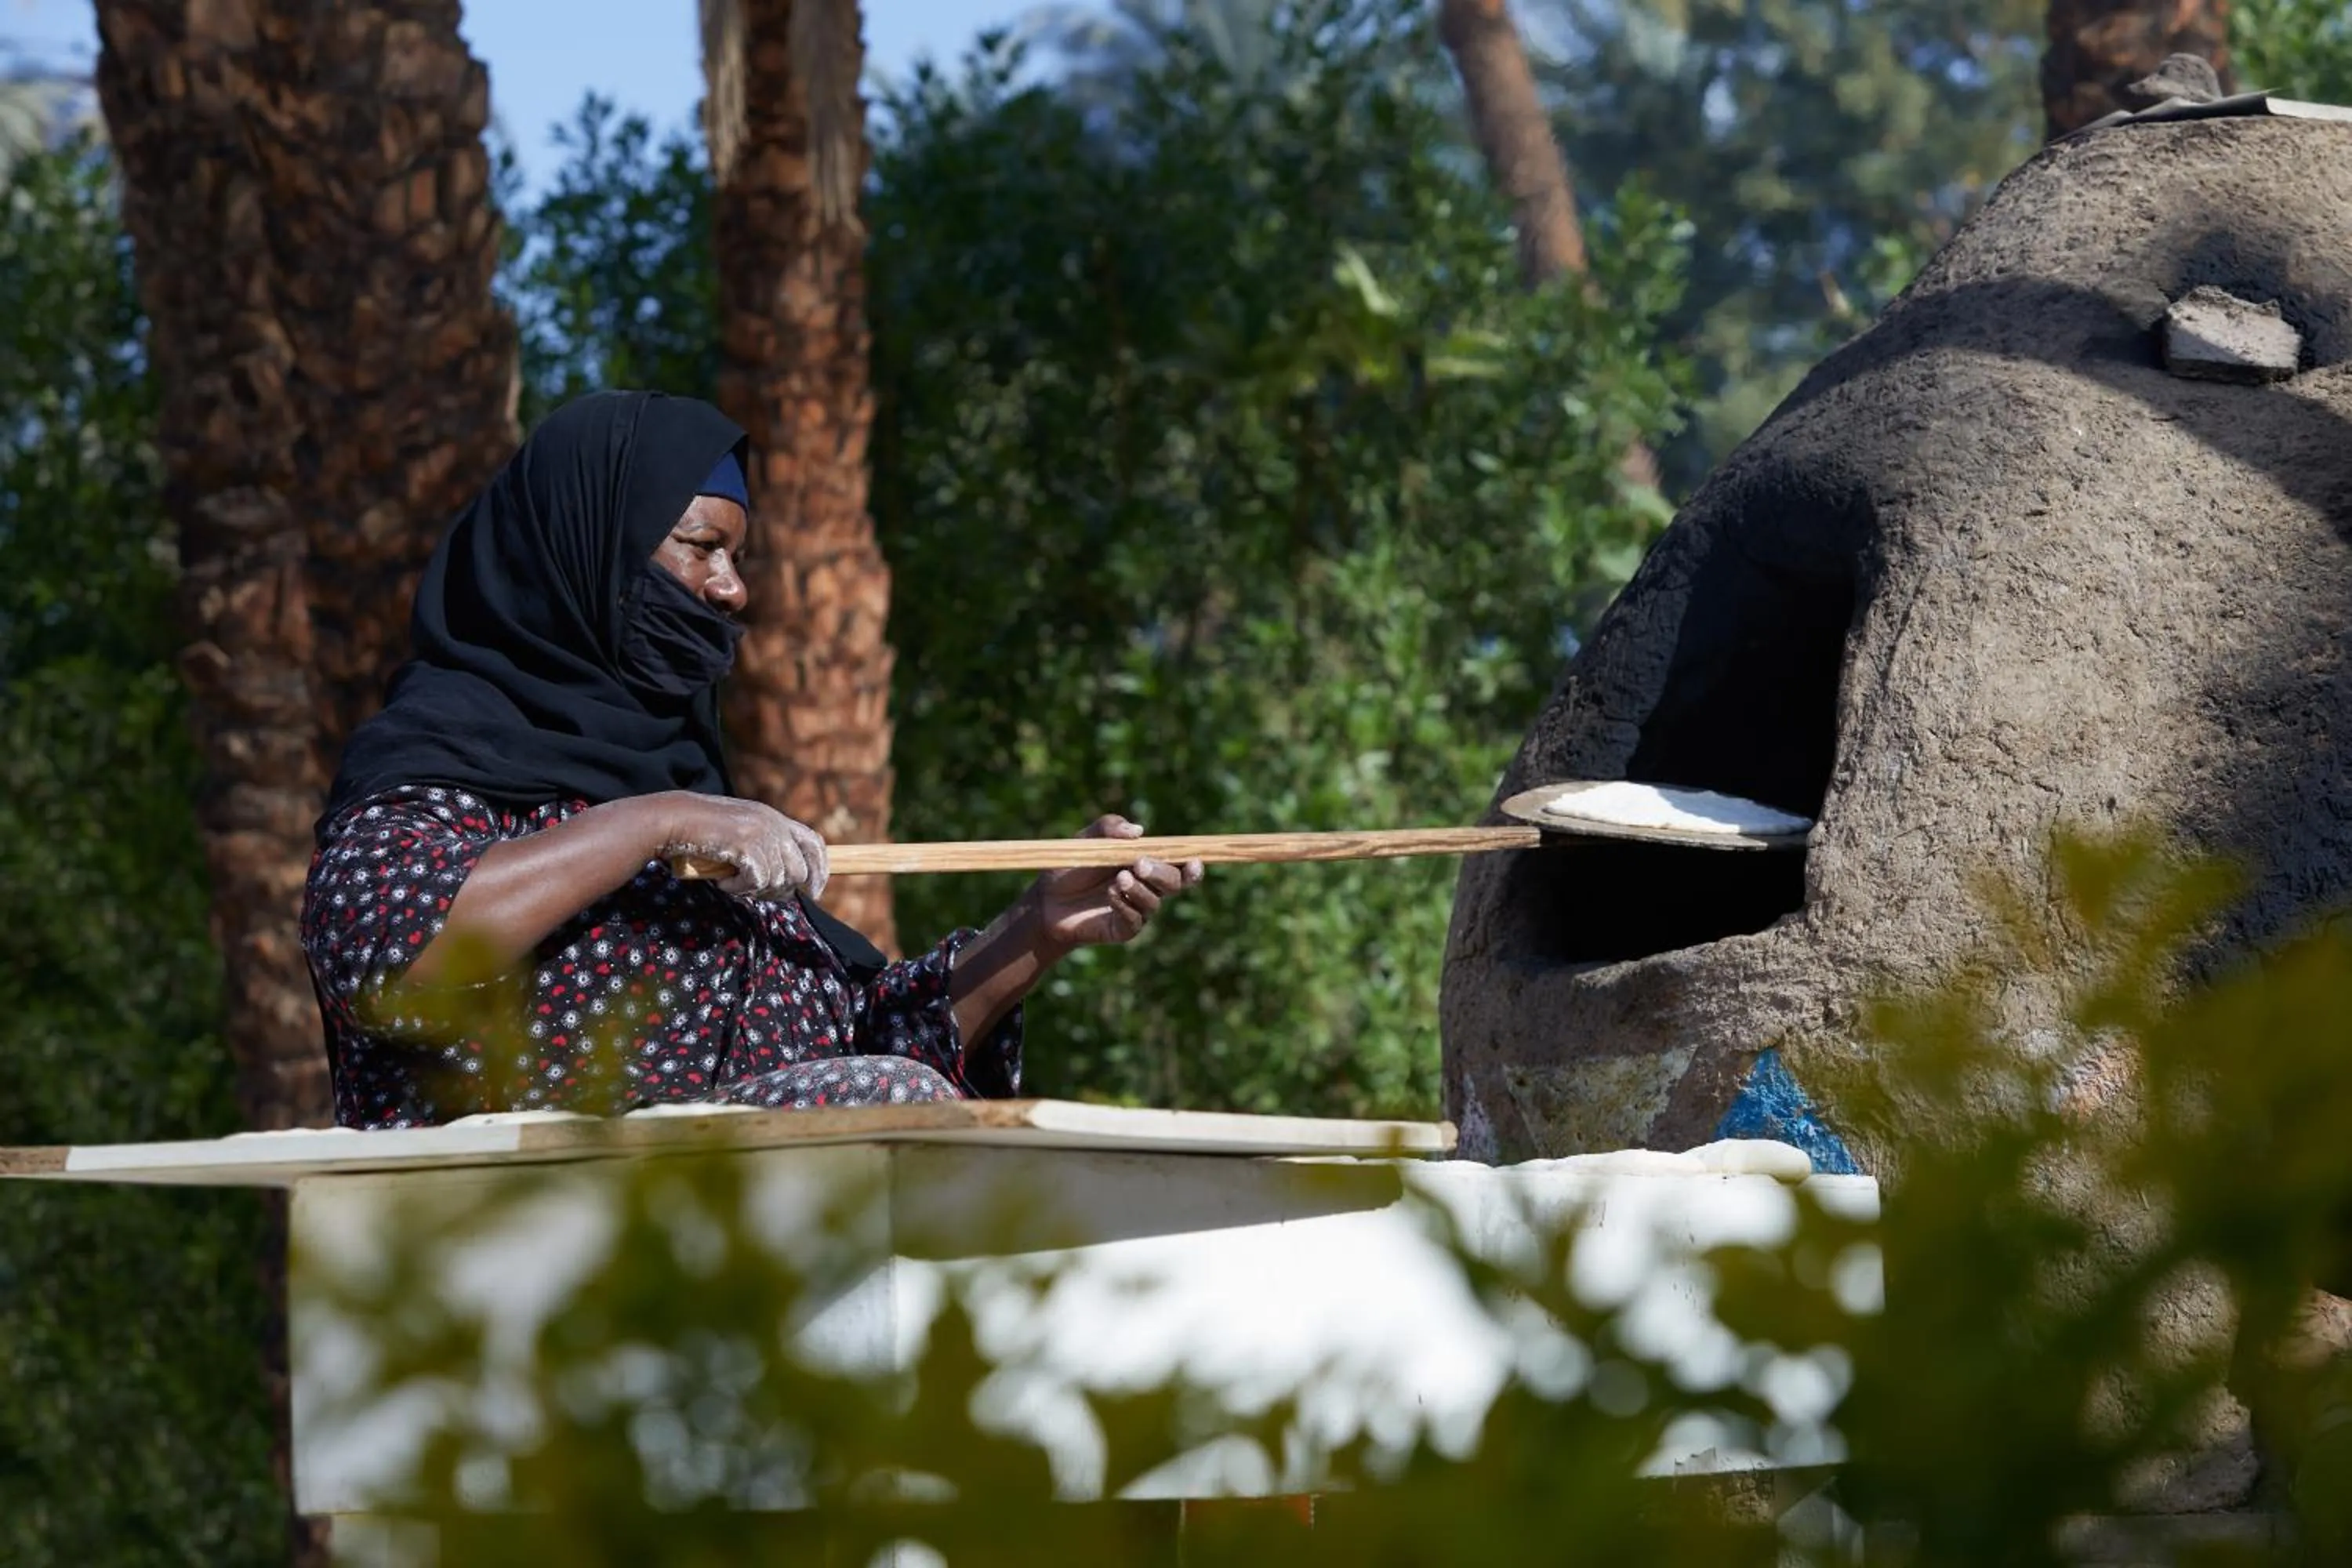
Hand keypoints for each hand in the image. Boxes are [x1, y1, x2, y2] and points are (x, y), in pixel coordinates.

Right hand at [656, 793, 828, 901]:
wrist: (673, 819)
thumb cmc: (702, 830)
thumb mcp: (742, 831)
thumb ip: (765, 846)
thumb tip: (787, 880)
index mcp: (776, 818)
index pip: (814, 843)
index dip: (819, 870)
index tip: (814, 892)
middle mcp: (774, 823)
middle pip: (799, 870)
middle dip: (781, 889)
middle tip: (757, 892)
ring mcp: (762, 833)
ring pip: (778, 880)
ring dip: (754, 889)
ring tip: (733, 882)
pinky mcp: (747, 845)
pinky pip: (756, 882)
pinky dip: (739, 889)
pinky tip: (723, 883)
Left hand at [1027, 816, 1203, 955]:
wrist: (1046, 900)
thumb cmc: (1071, 867)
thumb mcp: (1086, 840)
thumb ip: (1109, 828)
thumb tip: (1138, 831)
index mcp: (1146, 862)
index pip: (1179, 863)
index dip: (1192, 864)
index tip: (1194, 860)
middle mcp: (1148, 887)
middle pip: (1174, 882)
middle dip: (1162, 872)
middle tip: (1139, 864)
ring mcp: (1137, 909)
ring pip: (1155, 901)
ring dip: (1140, 889)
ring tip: (1118, 879)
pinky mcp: (1124, 929)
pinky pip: (1136, 919)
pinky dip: (1126, 905)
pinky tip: (1110, 895)